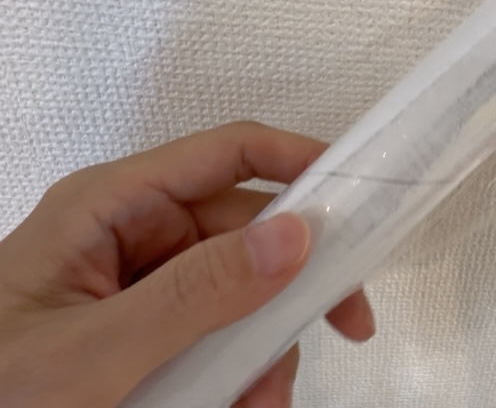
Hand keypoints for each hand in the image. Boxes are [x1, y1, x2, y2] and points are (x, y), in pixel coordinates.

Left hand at [0, 122, 374, 407]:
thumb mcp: (94, 351)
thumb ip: (194, 293)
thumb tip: (292, 238)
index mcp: (111, 206)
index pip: (228, 154)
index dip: (300, 161)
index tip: (358, 196)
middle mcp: (133, 233)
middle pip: (248, 230)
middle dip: (294, 284)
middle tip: (344, 320)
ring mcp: (144, 282)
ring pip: (243, 289)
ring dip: (267, 342)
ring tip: (261, 398)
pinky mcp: (151, 327)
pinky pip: (220, 330)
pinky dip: (242, 368)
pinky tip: (240, 401)